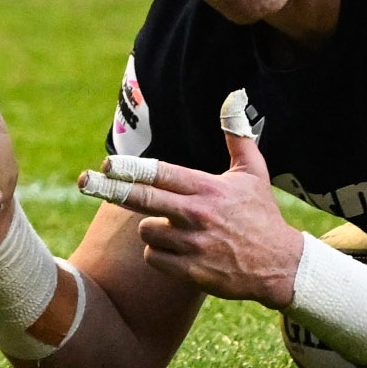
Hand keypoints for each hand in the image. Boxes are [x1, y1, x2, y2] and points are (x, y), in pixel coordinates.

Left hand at [79, 90, 302, 308]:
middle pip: (143, 199)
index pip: (162, 174)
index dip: (131, 169)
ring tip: (174, 230)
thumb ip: (237, 136)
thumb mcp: (253, 173)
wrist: (280, 265)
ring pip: (147, 231)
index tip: (107, 165)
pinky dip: (160, 256)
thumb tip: (233, 97)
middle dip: (111, 189)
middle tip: (86, 182)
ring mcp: (193, 244)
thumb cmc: (262, 215)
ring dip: (153, 230)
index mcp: (209, 188)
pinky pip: (154, 258)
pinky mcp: (190, 270)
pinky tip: (179, 253)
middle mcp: (197, 214)